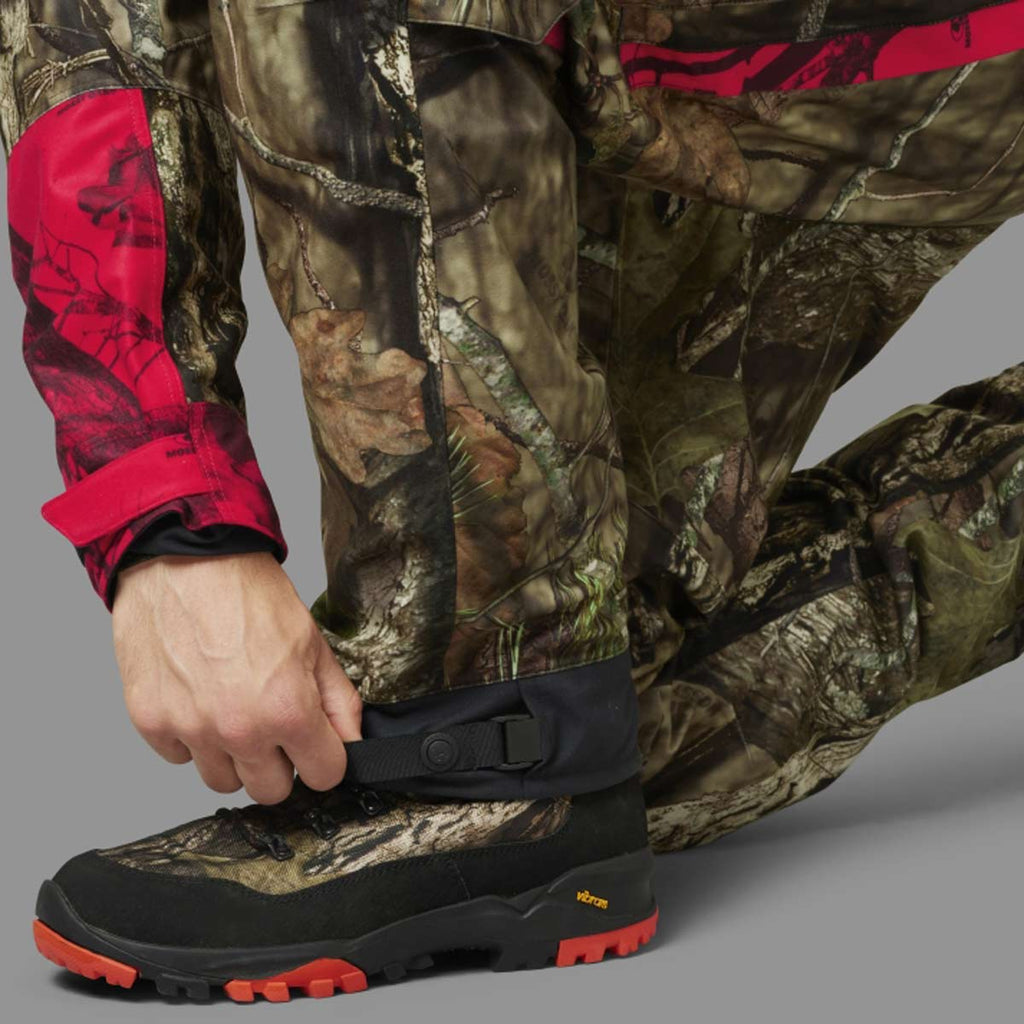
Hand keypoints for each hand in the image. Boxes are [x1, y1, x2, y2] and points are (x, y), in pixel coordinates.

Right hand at [111, 551, 361, 804]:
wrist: (185, 560)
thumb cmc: (248, 594)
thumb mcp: (313, 642)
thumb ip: (338, 700)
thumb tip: (351, 740)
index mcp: (288, 711)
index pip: (324, 776)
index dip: (326, 758)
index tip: (317, 743)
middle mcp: (239, 730)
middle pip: (272, 791)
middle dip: (280, 763)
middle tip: (274, 725)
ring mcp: (191, 730)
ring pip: (222, 781)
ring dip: (232, 755)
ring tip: (233, 708)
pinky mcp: (151, 723)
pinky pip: (179, 756)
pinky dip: (190, 737)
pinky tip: (199, 698)